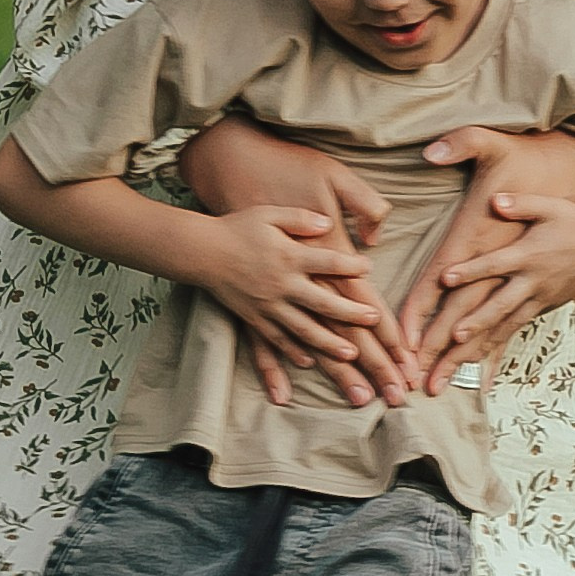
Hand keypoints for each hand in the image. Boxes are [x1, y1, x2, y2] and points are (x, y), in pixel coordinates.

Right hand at [183, 115, 403, 406]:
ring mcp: (268, 305)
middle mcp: (281, 284)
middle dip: (350, 313)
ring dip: (328, 343)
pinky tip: (309, 361)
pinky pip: (276, 339)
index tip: (368, 268)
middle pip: (322, 302)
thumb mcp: (270, 214)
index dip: (350, 265)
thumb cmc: (237, 227)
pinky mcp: (254, 318)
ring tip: (350, 354)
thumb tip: (328, 223)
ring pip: (303, 329)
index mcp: (289, 256)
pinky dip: (292, 352)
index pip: (327, 262)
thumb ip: (300, 218)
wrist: (201, 250)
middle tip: (373, 320)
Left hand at [419, 194, 574, 389]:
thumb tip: (496, 200)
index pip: (495, 264)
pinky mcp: (544, 306)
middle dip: (477, 322)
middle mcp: (532, 281)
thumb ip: (522, 203)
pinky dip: (498, 346)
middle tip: (453, 337)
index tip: (445, 278)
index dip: (470, 270)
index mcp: (529, 254)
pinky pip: (517, 328)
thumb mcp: (551, 206)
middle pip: (500, 305)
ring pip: (508, 325)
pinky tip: (480, 364)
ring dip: (483, 344)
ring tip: (460, 362)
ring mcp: (539, 297)